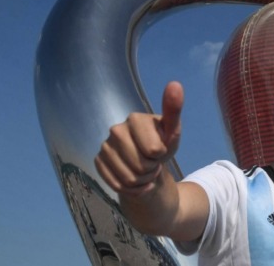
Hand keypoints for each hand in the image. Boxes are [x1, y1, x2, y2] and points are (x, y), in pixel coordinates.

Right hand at [95, 81, 183, 196]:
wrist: (148, 159)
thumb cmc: (162, 141)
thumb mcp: (172, 130)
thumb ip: (173, 109)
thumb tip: (175, 83)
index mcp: (134, 119)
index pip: (153, 151)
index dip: (161, 155)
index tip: (160, 148)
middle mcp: (115, 130)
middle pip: (141, 166)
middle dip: (152, 169)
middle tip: (153, 160)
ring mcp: (104, 146)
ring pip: (129, 179)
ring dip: (143, 180)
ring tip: (145, 168)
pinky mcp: (98, 162)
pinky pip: (117, 185)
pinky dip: (132, 189)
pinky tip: (136, 180)